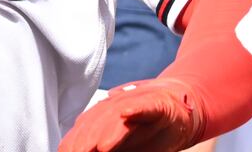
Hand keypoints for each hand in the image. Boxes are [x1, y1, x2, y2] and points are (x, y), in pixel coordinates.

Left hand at [61, 78, 203, 151]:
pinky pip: (145, 106)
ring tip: (101, 147)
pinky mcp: (157, 104)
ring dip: (108, 131)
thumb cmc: (148, 131)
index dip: (72, 144)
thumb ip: (107, 147)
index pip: (82, 131)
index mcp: (102, 119)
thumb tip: (92, 151)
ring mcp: (135, 104)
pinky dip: (136, 109)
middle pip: (95, 124)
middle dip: (84, 141)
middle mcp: (114, 109)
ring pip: (118, 116)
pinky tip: (126, 114)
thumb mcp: (125, 146)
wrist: (178, 108)